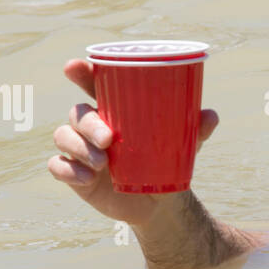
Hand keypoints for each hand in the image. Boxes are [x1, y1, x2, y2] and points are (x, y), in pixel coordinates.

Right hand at [47, 58, 219, 225]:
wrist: (159, 201)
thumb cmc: (167, 160)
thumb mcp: (184, 145)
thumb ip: (195, 129)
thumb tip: (211, 116)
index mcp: (114, 109)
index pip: (92, 84)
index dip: (81, 72)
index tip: (74, 67)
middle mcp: (91, 125)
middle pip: (77, 111)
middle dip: (87, 121)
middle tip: (108, 139)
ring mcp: (80, 149)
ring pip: (63, 136)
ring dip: (78, 147)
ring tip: (102, 163)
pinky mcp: (74, 174)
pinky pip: (57, 166)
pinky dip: (68, 170)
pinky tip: (86, 179)